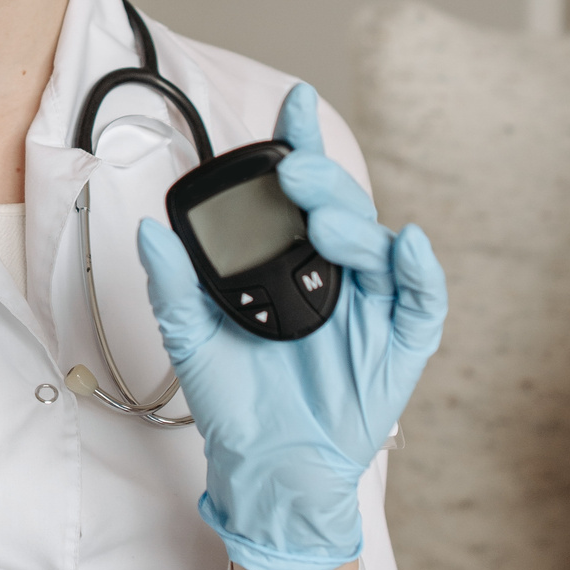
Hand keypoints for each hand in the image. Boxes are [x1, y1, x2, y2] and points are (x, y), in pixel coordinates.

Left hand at [137, 83, 446, 569]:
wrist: (268, 468)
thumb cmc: (237, 401)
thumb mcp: (192, 338)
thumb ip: (173, 283)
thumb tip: (148, 230)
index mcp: (291, 260)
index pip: (300, 192)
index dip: (301, 145)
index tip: (291, 102)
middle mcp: (337, 274)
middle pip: (342, 208)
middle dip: (322, 181)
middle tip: (296, 172)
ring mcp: (373, 306)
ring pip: (379, 244)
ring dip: (355, 223)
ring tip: (323, 220)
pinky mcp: (400, 344)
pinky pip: (422, 299)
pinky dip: (418, 269)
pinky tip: (405, 246)